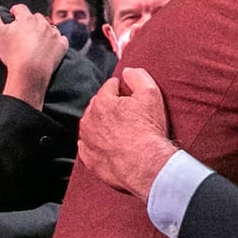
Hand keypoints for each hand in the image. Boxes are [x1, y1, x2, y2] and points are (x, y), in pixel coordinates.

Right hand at [0, 4, 67, 109]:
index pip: (21, 8)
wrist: (30, 71)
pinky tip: (51, 47)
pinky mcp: (61, 46)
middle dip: (31, 21)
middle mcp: (42, 24)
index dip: (16, 11)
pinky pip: (61, 39)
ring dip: (44, 31)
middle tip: (24, 30)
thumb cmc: (13, 53)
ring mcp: (54, 34)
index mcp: (27, 19)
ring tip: (37, 39)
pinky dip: (57, 41)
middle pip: (37, 17)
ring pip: (50, 27)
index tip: (13, 15)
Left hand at [77, 67, 176, 200]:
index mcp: (101, 103)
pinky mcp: (89, 160)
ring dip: (103, 126)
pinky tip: (113, 147)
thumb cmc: (148, 131)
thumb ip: (137, 76)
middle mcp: (89, 121)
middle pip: (98, 106)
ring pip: (92, 127)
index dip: (122, 90)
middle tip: (129, 116)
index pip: (109, 87)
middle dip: (111, 108)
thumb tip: (128, 72)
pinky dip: (98, 145)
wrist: (147, 166)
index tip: (132, 98)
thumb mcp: (150, 93)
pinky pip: (90, 147)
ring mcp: (87, 142)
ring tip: (122, 132)